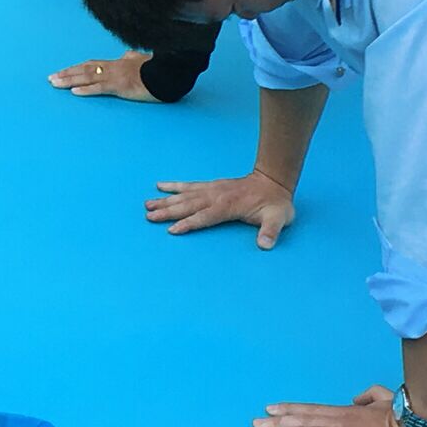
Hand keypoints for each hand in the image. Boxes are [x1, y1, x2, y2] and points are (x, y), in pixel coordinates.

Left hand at [50, 50, 155, 100]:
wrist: (169, 72)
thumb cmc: (158, 68)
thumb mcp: (143, 60)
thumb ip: (132, 57)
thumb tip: (127, 54)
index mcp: (117, 63)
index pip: (91, 65)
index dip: (75, 68)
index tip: (62, 72)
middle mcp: (113, 68)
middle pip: (84, 70)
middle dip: (66, 74)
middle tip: (50, 78)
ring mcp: (116, 76)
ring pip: (88, 77)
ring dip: (69, 80)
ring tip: (55, 83)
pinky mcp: (121, 86)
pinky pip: (100, 88)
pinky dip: (86, 89)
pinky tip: (74, 92)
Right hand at [147, 170, 294, 246]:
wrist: (273, 181)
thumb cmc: (275, 203)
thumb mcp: (279, 218)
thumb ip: (271, 231)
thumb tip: (264, 245)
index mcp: (229, 205)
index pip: (205, 216)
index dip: (189, 223)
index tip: (172, 229)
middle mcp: (216, 196)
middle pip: (188, 204)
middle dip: (168, 211)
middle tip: (149, 216)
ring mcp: (212, 189)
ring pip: (184, 195)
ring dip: (166, 200)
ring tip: (147, 204)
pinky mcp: (211, 185)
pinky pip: (189, 185)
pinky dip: (174, 186)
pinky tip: (160, 186)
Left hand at [257, 389, 426, 426]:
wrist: (421, 426)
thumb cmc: (403, 414)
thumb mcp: (384, 398)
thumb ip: (369, 396)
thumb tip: (355, 398)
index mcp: (347, 413)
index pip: (312, 411)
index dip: (290, 410)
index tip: (270, 409)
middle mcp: (341, 423)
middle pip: (304, 422)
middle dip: (278, 424)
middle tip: (254, 424)